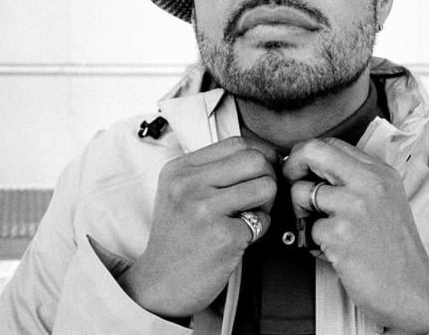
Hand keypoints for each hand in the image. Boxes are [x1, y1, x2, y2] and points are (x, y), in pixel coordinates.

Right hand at [118, 137, 276, 317]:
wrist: (161, 285)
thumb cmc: (179, 237)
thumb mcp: (182, 192)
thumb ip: (216, 170)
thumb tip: (268, 154)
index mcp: (180, 169)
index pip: (237, 143)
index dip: (260, 155)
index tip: (261, 173)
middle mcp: (189, 185)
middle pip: (256, 160)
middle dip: (267, 178)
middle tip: (257, 198)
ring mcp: (204, 210)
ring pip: (266, 186)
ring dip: (266, 204)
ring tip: (248, 216)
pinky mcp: (223, 237)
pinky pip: (264, 220)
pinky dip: (260, 229)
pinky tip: (239, 238)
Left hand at [283, 138, 428, 332]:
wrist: (411, 290)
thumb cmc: (393, 250)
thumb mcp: (385, 200)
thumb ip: (356, 180)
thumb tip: (311, 166)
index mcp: (380, 172)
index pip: (331, 143)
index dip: (307, 155)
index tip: (302, 172)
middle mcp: (369, 182)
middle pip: (312, 151)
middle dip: (292, 167)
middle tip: (292, 185)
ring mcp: (355, 207)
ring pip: (300, 191)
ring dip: (301, 213)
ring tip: (321, 230)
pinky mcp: (341, 233)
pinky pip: (307, 227)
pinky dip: (312, 242)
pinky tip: (332, 252)